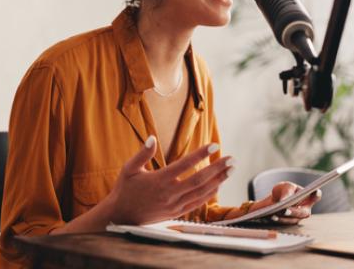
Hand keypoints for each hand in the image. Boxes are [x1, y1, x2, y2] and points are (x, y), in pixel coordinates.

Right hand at [106, 135, 233, 224]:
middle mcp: (169, 193)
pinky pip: (197, 203)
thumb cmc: (125, 190)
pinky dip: (210, 194)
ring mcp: (174, 205)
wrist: (121, 216)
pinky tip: (219, 185)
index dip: (200, 154)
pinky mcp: (176, 213)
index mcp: (159, 180)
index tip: (214, 145)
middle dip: (217, 168)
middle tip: (232, 159)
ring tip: (231, 169)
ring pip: (202, 192)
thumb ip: (142, 154)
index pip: (184, 164)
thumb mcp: (128, 169)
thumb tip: (152, 137)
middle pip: (199, 180)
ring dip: (218, 180)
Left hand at [261, 182, 320, 224]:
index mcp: (308, 197)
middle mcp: (306, 209)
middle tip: (285, 210)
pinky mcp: (291, 223)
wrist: (275, 199)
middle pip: (303, 212)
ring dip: (284, 217)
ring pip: (294, 219)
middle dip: (294, 211)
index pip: (315, 196)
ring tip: (274, 213)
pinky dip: (279, 220)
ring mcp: (299, 217)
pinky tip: (272, 216)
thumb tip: (284, 201)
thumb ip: (287, 192)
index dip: (316, 195)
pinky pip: (286, 223)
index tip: (315, 191)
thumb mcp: (286, 187)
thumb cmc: (284, 191)